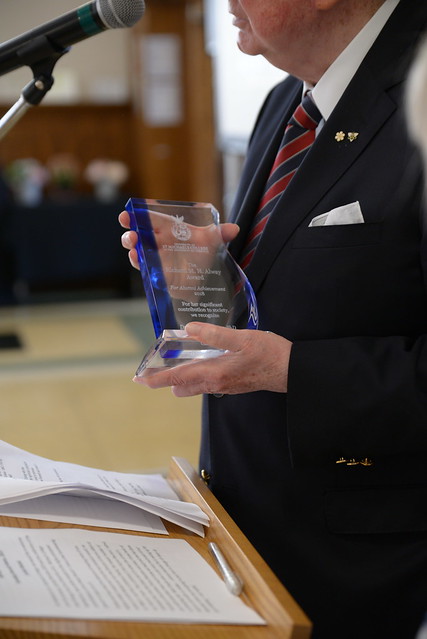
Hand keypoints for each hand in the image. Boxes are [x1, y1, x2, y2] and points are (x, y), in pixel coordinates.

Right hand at [119, 210, 239, 270]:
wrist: (206, 274)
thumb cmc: (203, 251)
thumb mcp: (212, 242)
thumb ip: (220, 235)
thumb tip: (234, 229)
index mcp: (168, 229)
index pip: (148, 219)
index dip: (135, 216)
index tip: (126, 215)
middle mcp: (158, 243)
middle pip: (138, 236)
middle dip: (130, 236)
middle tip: (131, 236)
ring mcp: (156, 259)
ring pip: (138, 254)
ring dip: (133, 252)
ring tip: (134, 251)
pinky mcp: (157, 275)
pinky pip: (146, 271)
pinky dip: (142, 268)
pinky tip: (141, 264)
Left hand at [134, 322, 291, 395]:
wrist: (292, 371)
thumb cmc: (269, 355)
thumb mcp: (241, 339)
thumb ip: (214, 335)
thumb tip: (190, 329)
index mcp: (213, 373)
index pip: (177, 378)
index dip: (156, 379)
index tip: (139, 379)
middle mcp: (215, 383)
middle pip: (181, 385)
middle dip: (166, 379)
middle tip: (152, 370)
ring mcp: (224, 386)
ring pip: (193, 385)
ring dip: (180, 378)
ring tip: (172, 366)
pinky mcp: (232, 384)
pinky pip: (206, 383)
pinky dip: (196, 376)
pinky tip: (200, 363)